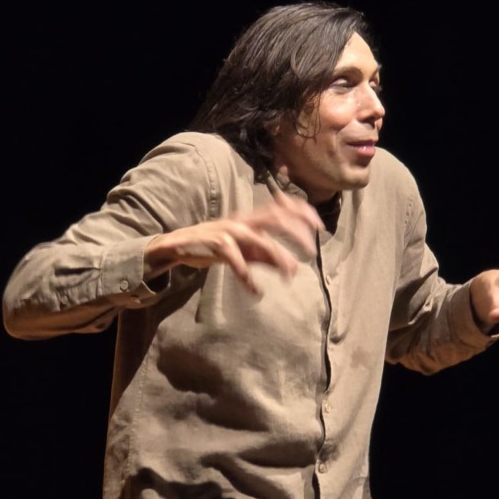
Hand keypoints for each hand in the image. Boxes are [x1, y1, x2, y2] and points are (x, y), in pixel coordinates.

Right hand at [144, 189, 323, 293]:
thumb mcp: (245, 251)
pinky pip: (237, 261)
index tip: (320, 224)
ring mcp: (229, 231)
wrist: (178, 245)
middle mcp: (243, 221)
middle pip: (276, 217)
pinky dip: (248, 277)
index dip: (302, 211)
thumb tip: (293, 268)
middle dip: (296, 231)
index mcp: (251, 218)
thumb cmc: (215, 245)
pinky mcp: (216, 244)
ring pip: (260, 240)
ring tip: (290, 274)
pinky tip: (256, 291)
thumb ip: (268, 257)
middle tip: (311, 251)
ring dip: (278, 256)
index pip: (281, 207)